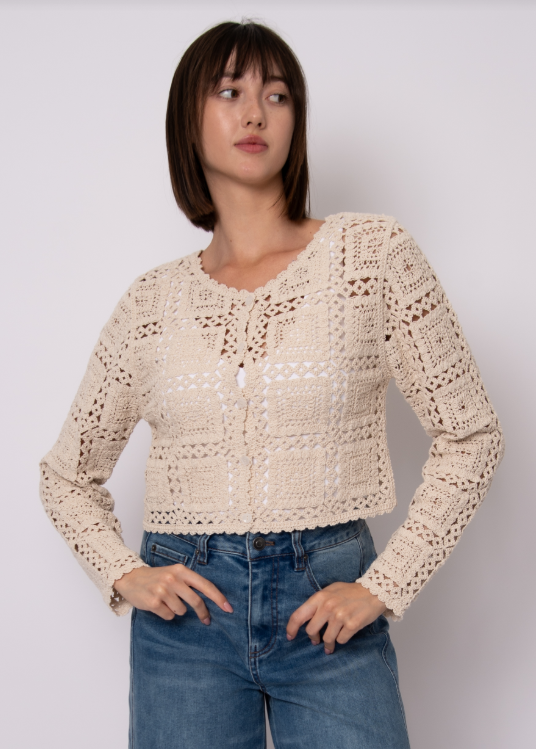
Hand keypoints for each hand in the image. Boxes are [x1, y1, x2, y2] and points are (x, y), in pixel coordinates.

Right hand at [113, 564, 233, 623]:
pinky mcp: (153, 602)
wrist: (130, 578)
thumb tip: (208, 601)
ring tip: (167, 601)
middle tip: (206, 620)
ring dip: (177, 610)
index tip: (228, 608)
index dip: (218, 597)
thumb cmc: (156, 578)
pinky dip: (166, 614)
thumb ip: (189, 583)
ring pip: (181, 611)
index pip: (204, 585)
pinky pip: (169, 616)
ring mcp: (162, 590)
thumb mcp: (173, 574)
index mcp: (180, 570)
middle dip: (203, 613)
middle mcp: (172, 579)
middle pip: (195, 601)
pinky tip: (158, 606)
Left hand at [286, 582, 386, 653]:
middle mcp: (328, 606)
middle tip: (317, 640)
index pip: (298, 615)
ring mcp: (340, 616)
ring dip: (329, 643)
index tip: (290, 637)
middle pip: (311, 631)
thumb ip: (317, 603)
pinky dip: (342, 639)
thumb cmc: (350, 592)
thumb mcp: (330, 591)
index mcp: (320, 597)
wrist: (373, 591)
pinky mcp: (352, 625)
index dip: (291, 628)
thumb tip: (304, 619)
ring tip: (331, 643)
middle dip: (313, 638)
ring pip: (327, 639)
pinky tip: (345, 633)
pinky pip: (341, 640)